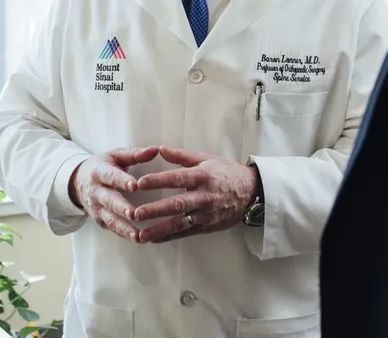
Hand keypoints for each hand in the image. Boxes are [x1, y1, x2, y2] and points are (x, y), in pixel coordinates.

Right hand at [69, 146, 158, 242]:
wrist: (79, 181)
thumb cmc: (103, 166)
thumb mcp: (115, 155)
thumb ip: (135, 154)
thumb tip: (155, 150)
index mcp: (100, 172)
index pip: (111, 176)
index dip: (122, 181)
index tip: (135, 186)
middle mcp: (96, 191)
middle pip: (109, 201)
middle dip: (121, 208)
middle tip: (134, 214)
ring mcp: (97, 208)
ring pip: (110, 219)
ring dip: (124, 228)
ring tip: (138, 235)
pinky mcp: (100, 220)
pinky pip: (112, 228)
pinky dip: (124, 234)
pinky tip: (138, 239)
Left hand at [132, 147, 257, 243]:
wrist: (251, 193)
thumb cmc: (227, 173)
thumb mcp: (207, 159)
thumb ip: (181, 156)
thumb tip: (160, 149)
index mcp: (202, 176)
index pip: (177, 178)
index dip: (158, 181)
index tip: (140, 183)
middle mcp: (203, 197)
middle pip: (176, 204)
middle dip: (155, 210)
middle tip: (136, 213)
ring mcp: (205, 214)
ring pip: (180, 223)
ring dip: (159, 229)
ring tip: (141, 234)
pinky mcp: (206, 227)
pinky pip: (185, 233)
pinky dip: (169, 237)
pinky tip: (154, 239)